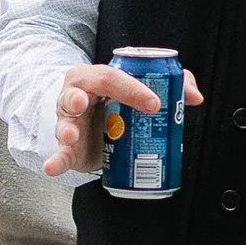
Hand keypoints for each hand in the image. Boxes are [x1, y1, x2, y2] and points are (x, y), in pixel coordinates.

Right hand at [44, 62, 205, 179]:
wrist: (95, 120)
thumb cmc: (118, 99)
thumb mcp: (143, 88)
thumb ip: (172, 84)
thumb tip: (194, 97)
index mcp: (96, 77)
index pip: (112, 76)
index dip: (131, 88)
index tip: (154, 103)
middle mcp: (77, 94)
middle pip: (76, 92)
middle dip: (79, 97)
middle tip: (86, 102)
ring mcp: (69, 120)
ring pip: (64, 121)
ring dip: (66, 129)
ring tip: (70, 136)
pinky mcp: (69, 147)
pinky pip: (59, 153)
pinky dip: (55, 161)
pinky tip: (51, 167)